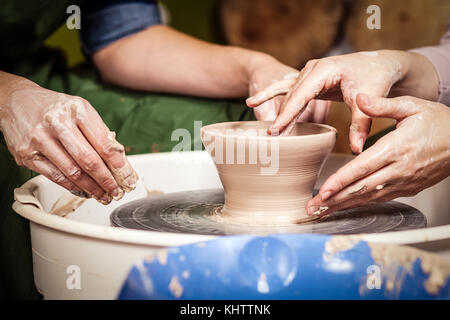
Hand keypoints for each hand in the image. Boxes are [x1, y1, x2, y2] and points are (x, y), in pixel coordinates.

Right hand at [0, 78, 137, 203]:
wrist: (17, 100)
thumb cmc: (54, 107)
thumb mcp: (80, 109)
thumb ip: (98, 133)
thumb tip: (118, 161)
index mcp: (77, 110)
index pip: (103, 143)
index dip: (117, 164)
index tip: (126, 176)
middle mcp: (58, 123)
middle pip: (88, 160)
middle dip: (106, 180)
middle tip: (116, 191)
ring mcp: (40, 139)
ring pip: (72, 171)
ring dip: (91, 187)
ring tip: (102, 194)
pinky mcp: (27, 154)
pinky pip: (55, 176)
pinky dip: (72, 186)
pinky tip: (83, 190)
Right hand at [246, 50, 438, 151]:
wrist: (380, 62)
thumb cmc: (375, 76)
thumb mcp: (368, 99)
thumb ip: (360, 124)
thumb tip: (357, 150)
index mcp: (324, 69)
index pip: (301, 95)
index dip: (288, 114)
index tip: (276, 130)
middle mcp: (312, 68)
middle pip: (291, 95)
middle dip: (281, 117)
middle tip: (271, 138)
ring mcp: (308, 72)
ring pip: (289, 95)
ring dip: (279, 113)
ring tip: (269, 132)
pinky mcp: (309, 79)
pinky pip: (287, 90)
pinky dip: (270, 95)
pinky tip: (253, 102)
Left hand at [306, 93, 449, 216]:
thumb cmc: (440, 122)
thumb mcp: (412, 106)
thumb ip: (383, 104)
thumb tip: (360, 97)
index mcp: (396, 148)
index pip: (362, 168)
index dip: (340, 182)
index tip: (323, 191)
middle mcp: (399, 169)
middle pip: (361, 188)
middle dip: (334, 200)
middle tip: (312, 208)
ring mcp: (404, 182)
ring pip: (369, 197)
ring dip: (344, 205)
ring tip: (323, 211)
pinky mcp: (409, 188)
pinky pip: (380, 198)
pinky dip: (361, 203)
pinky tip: (346, 205)